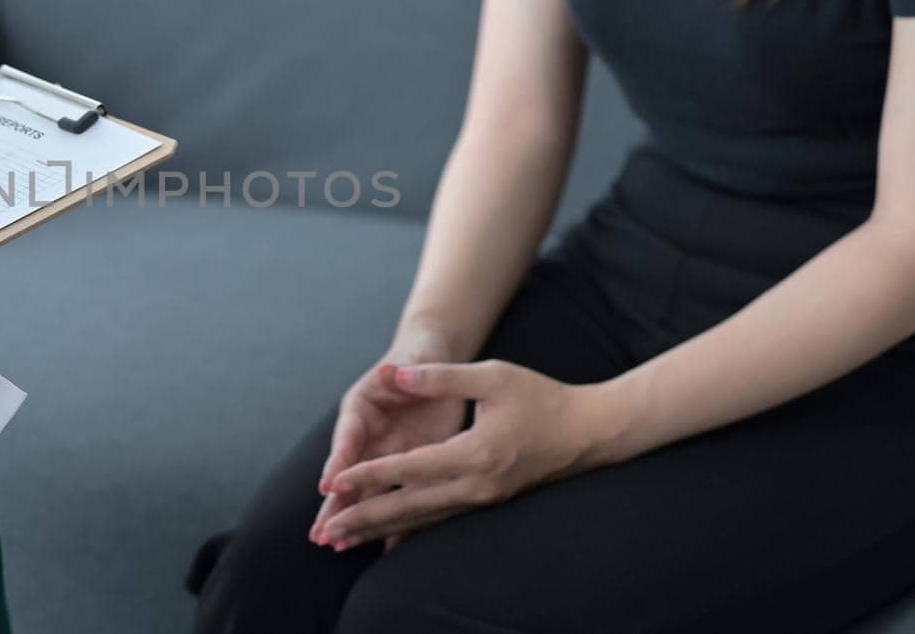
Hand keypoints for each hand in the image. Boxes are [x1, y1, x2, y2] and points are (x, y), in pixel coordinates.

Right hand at [310, 334, 468, 550]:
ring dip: (351, 517)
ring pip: (364, 491)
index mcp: (361, 409)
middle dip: (334, 504)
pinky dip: (388, 519)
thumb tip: (389, 370)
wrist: (433, 367)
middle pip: (347, 473)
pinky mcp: (406, 466)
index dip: (337, 461)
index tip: (327, 485)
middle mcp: (365, 436)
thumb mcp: (412, 363)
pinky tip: (382, 545)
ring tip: (333, 544)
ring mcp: (383, 454)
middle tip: (319, 533)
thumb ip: (402, 372)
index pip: (347, 438)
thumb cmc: (419, 361)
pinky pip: (394, 495)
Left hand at [317, 360, 620, 550]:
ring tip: (342, 541)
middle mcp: (478, 484)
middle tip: (326, 531)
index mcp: (476, 453)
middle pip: (410, 507)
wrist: (589, 432)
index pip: (411, 468)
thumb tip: (397, 374)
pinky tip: (383, 537)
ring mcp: (483, 498)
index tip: (335, 483)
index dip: (370, 475)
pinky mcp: (486, 501)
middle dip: (365, 519)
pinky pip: (439, 519)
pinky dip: (407, 529)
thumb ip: (443, 377)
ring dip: (380, 531)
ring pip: (422, 519)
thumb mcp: (493, 375)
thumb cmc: (542, 397)